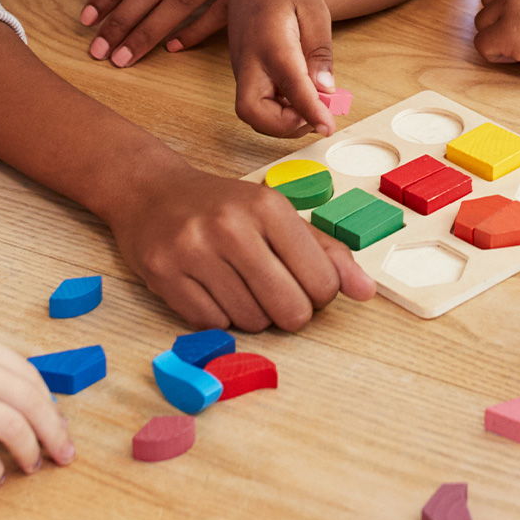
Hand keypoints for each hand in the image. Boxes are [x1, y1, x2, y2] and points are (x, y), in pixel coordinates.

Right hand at [108, 156, 373, 329]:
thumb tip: (367, 291)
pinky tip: (212, 289)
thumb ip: (325, 252)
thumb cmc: (224, 207)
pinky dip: (219, 318)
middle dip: (290, 312)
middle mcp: (231, 226)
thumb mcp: (278, 215)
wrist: (152, 193)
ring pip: (251, 323)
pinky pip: (212, 326)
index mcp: (268, 207)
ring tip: (239, 285)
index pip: (322, 282)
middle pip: (289, 310)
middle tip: (276, 293)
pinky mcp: (163, 274)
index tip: (305, 283)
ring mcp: (193, 251)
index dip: (320, 294)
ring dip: (253, 315)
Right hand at [229, 0, 337, 137]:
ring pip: (252, 113)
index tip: (328, 127)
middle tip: (317, 115)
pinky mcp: (245, 76)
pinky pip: (257, 105)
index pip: (289, 84)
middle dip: (283, 127)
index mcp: (270, 40)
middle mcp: (249, 60)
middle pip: (251, 111)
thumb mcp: (315, 12)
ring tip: (314, 102)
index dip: (309, 110)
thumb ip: (319, 52)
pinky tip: (302, 95)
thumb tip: (326, 90)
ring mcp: (242, 70)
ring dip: (283, 122)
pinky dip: (279, 112)